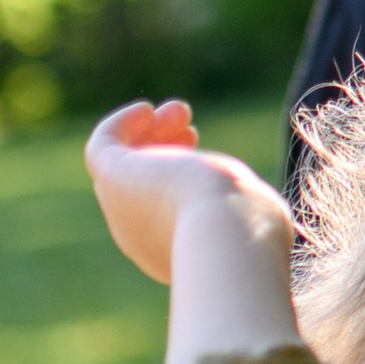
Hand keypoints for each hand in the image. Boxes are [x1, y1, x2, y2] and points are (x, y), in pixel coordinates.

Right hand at [86, 101, 292, 287]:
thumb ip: (253, 215)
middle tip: (188, 126)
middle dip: (163, 152)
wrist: (227, 233)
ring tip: (179, 110)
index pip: (164, 213)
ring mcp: (123, 209)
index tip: (206, 155)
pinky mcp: (112, 179)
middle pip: (141, 188)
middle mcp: (142, 237)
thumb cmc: (248, 226)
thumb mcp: (256, 219)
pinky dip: (120, 125)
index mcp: (173, 253)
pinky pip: (102, 147)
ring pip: (124, 167)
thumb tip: (261, 208)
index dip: (178, 177)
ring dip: (150, 134)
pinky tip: (146, 110)